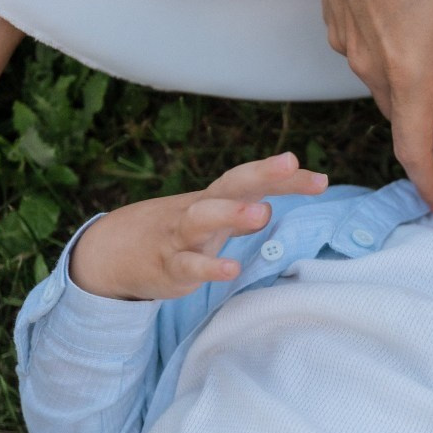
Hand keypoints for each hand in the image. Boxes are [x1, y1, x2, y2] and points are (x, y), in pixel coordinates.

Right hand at [69, 153, 326, 299]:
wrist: (111, 253)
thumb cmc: (174, 233)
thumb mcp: (211, 218)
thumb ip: (244, 209)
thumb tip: (274, 200)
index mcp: (215, 197)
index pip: (252, 180)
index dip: (285, 178)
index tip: (321, 180)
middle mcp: (199, 209)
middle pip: (230, 185)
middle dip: (261, 173)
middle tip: (290, 163)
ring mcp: (181, 236)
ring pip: (203, 219)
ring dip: (231, 213)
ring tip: (262, 213)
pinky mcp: (168, 267)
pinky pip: (189, 265)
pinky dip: (209, 267)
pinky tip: (232, 269)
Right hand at [313, 0, 432, 213]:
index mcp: (407, 66)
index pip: (414, 145)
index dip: (426, 181)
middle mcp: (370, 63)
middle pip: (403, 113)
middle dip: (427, 115)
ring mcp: (346, 42)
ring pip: (384, 82)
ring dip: (408, 76)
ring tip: (431, 29)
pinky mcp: (334, 20)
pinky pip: (365, 53)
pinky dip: (386, 49)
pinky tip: (400, 9)